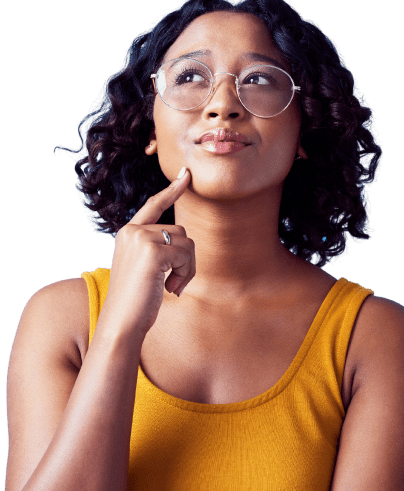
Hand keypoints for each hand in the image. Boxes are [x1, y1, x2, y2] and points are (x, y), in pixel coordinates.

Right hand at [101, 167, 194, 337]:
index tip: (186, 175)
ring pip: (186, 242)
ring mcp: (140, 239)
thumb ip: (157, 247)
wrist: (121, 323)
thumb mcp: (144, 267)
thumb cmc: (136, 300)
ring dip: (187, 267)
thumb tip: (184, 238)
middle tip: (174, 282)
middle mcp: (132, 231)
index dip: (172, 190)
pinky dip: (186, 273)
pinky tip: (171, 289)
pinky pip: (186, 255)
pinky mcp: (152, 252)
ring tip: (170, 286)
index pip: (154, 206)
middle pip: (181, 231)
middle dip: (186, 258)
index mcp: (128, 233)